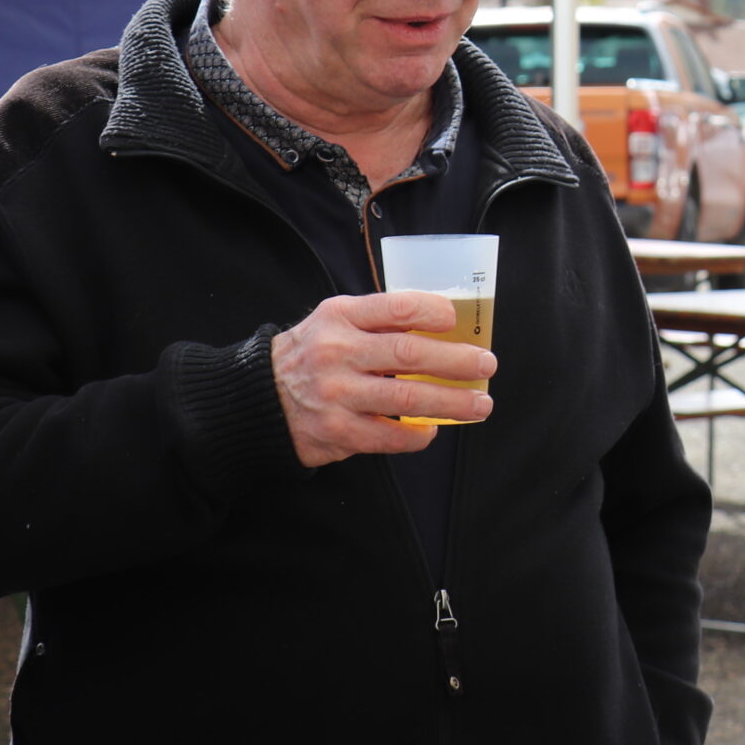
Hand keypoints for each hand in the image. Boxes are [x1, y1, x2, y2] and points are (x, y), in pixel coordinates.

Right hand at [270, 292, 495, 467]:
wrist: (258, 400)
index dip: (431, 312)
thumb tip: (442, 323)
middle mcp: (337, 353)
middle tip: (486, 364)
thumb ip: (378, 320)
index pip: (395, 307)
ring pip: (406, 400)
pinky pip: (389, 437)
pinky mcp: (336, 432)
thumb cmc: (311, 354)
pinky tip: (432, 429)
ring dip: (452, 403)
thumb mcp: (334, 321)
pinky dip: (417, 435)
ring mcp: (336, 395)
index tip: (455, 320)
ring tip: (480, 404)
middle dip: (457, 361)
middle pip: (409, 355)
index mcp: (340, 317)